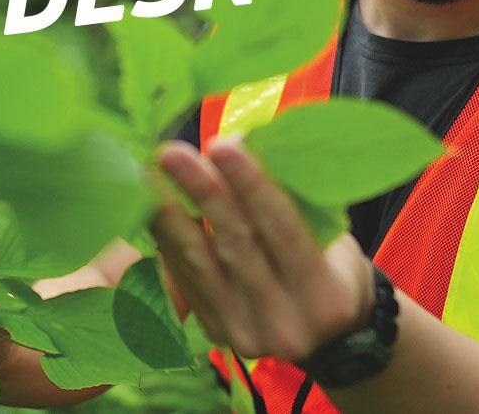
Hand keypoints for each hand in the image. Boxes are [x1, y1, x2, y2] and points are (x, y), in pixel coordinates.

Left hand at [149, 137, 376, 362]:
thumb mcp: (331, 235)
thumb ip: (290, 198)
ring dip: (169, 213)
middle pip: (235, 246)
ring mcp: (245, 334)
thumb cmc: (331, 269)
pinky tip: (149, 205)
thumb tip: (233, 142)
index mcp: (325, 296)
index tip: (221, 145)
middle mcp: (284, 323)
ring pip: (199, 264)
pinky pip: (184, 278)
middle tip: (171, 152)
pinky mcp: (214, 332)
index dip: (250, 185)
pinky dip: (166, 238)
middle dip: (201, 192)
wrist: (328, 336)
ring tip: (147, 173)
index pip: (283, 230)